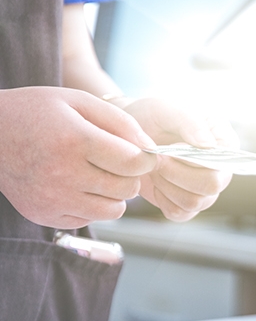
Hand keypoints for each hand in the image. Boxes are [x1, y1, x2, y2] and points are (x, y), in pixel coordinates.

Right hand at [0, 87, 156, 228]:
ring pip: (114, 210)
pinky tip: (78, 185)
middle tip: (117, 162)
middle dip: (131, 175)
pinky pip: (90, 219)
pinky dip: (93, 205)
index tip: (141, 153)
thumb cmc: (38, 112)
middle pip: (127, 188)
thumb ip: (120, 121)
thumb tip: (151, 149)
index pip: (133, 162)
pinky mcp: (44, 216)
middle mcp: (63, 174)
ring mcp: (52, 199)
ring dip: (115, 194)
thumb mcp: (78, 101)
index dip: (146, 158)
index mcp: (75, 141)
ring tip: (99, 174)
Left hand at [120, 97, 237, 220]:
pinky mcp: (187, 205)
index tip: (171, 147)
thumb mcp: (168, 109)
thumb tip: (208, 146)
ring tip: (154, 166)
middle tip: (157, 158)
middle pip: (211, 186)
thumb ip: (189, 122)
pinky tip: (157, 181)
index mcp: (225, 143)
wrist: (130, 134)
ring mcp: (205, 190)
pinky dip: (162, 199)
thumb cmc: (153, 117)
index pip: (224, 161)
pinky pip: (179, 213)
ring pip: (193, 202)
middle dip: (177, 174)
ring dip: (166, 185)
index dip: (196, 159)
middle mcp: (220, 169)